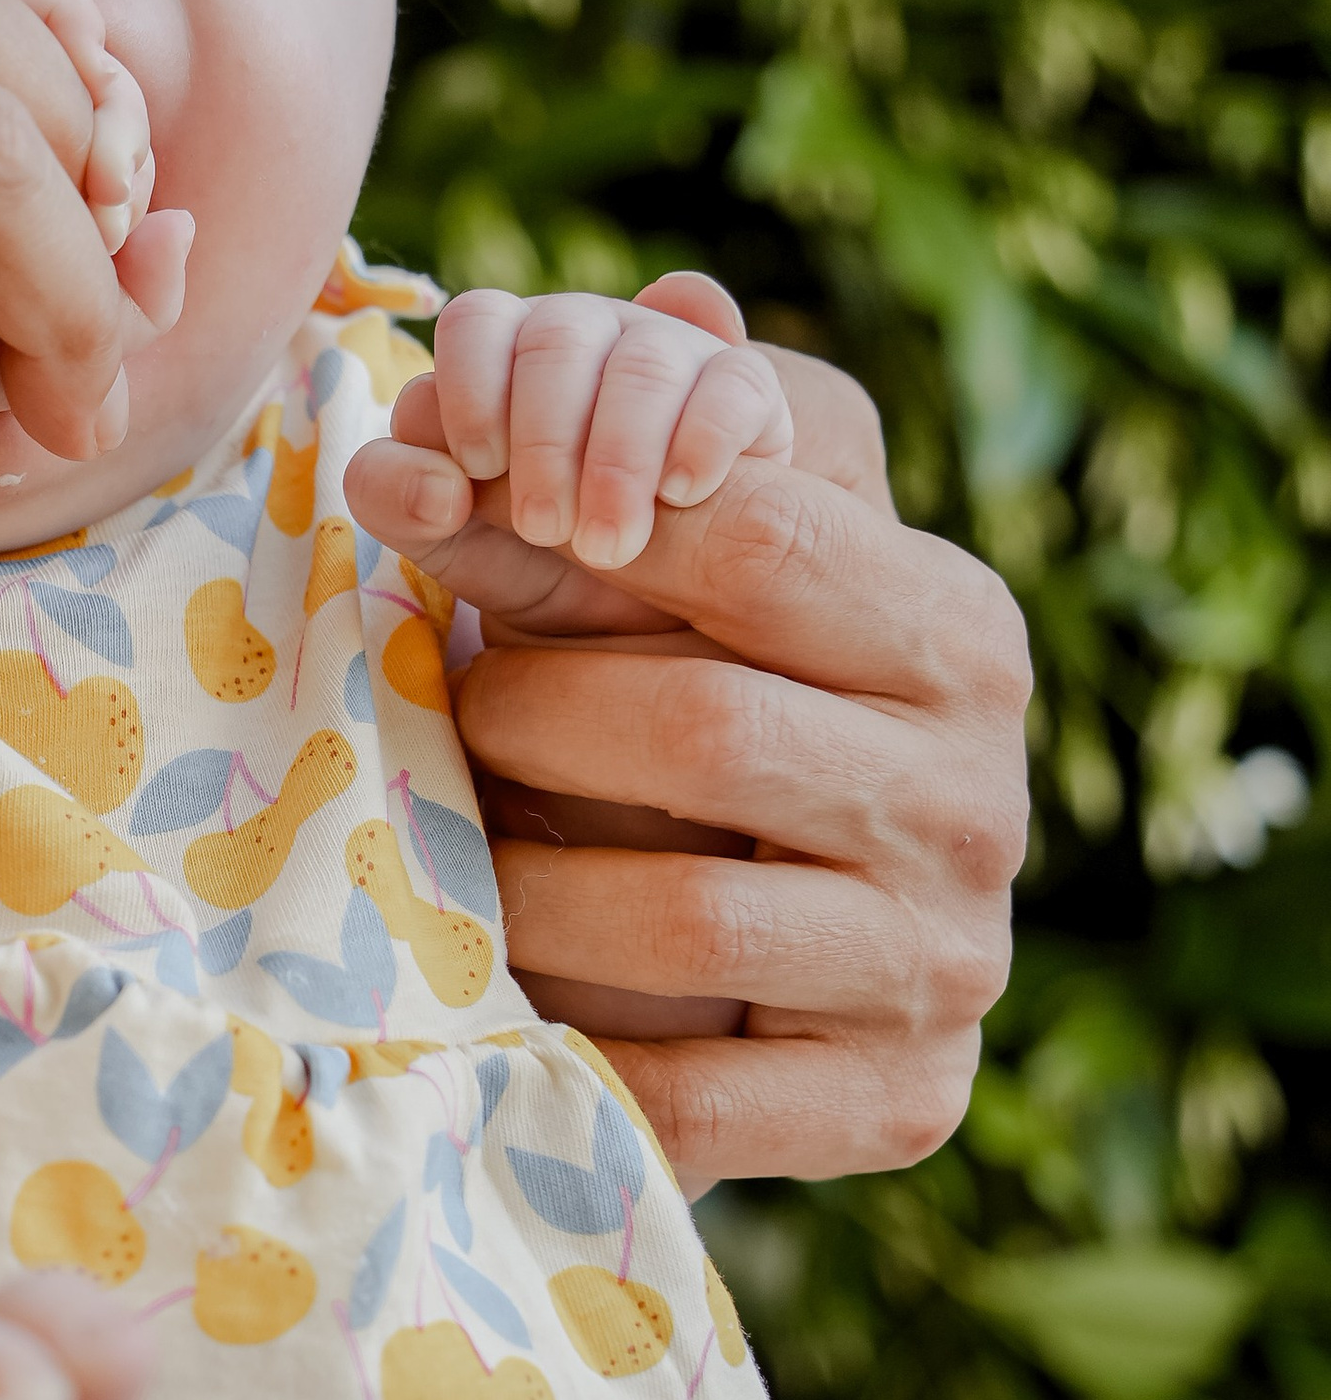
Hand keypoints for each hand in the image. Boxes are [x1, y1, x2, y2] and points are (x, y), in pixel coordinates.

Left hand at [347, 357, 1028, 1191]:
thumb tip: (667, 297)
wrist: (797, 977)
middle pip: (698, 723)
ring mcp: (946, 957)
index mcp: (953, 628)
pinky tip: (498, 1018)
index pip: (751, 537)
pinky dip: (570, 1058)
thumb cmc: (713, 712)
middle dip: (523, 717)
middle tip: (443, 717)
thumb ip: (655, 450)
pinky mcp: (899, 1102)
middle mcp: (981, 793)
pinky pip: (695, 1095)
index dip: (560, 520)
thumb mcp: (694, 574)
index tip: (419, 508)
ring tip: (449, 865)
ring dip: (515, 892)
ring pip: (675, 916)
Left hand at [415, 272, 791, 585]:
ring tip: (609, 543)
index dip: (472, 390)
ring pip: (644, 362)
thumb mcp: (451, 542)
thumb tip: (435, 482)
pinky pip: (733, 382)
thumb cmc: (530, 558)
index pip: (477, 321)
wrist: (648, 603)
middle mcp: (585, 334)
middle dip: (546, 440)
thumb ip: (400, 501)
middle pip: (559, 337)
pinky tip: (680, 494)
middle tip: (545, 530)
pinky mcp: (742, 391)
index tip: (478, 468)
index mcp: (501, 352)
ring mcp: (669, 352)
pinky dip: (703, 437)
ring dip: (619, 457)